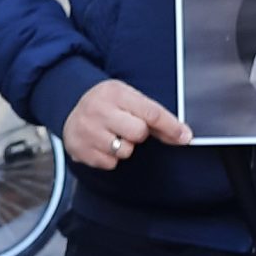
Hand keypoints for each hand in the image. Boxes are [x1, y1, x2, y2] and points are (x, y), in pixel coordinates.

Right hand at [62, 79, 191, 170]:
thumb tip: (182, 135)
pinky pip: (110, 163)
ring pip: (124, 151)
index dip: (171, 126)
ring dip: (124, 147)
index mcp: (115, 92)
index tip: (185, 137)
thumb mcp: (128, 98)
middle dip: (139, 134)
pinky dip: (111, 157)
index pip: (150, 112)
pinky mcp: (79, 149)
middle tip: (128, 127)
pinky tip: (102, 144)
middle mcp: (98, 109)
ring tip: (113, 135)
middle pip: (138, 133)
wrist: (71, 106)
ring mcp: (87, 130)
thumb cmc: (108, 103)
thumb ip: (154, 115)